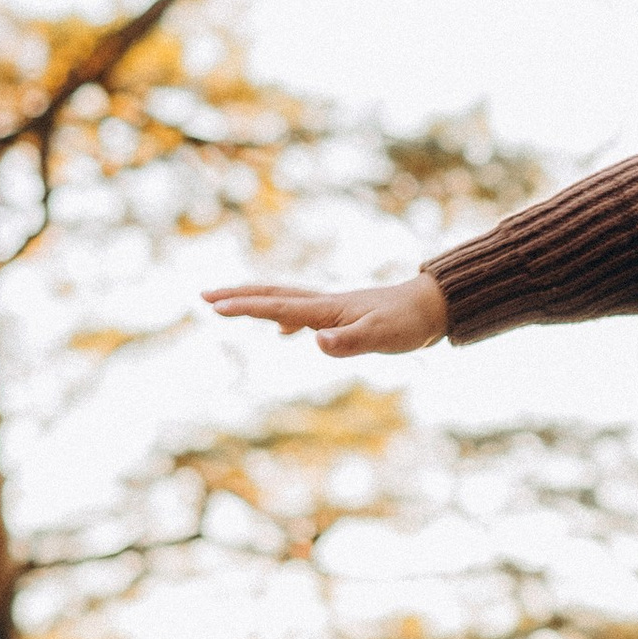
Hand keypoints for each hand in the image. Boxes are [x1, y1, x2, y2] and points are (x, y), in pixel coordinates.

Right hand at [204, 268, 449, 356]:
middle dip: (237, 296)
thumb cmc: (408, 323)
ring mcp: (333, 308)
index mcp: (327, 310)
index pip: (277, 307)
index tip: (213, 306)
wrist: (434, 306)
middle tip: (204, 296)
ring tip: (227, 306)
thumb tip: (314, 343)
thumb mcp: (380, 337)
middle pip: (272, 295)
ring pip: (284, 301)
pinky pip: (303, 313)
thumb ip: (348, 342)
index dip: (244, 307)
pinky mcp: (344, 316)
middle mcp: (325, 304)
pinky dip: (284, 318)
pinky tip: (282, 332)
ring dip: (255, 302)